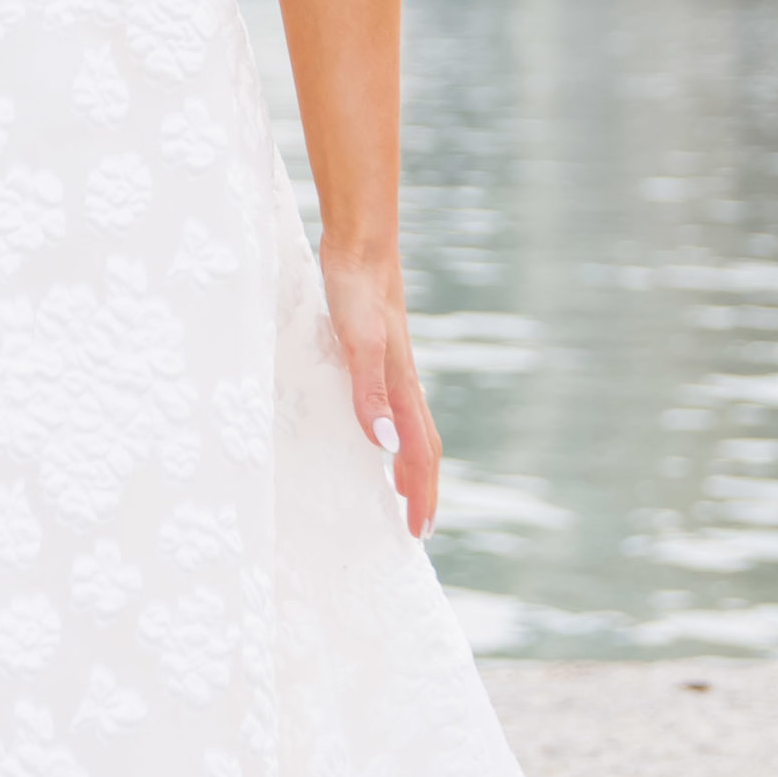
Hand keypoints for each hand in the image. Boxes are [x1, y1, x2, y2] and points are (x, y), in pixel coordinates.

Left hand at [319, 238, 438, 539]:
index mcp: (401, 387)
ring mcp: (392, 366)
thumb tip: (385, 444)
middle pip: (422, 445)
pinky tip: (376, 430)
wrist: (359, 243)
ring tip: (402, 491)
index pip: (418, 452)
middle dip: (422, 488)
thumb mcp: (357, 341)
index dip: (420, 493)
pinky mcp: (377, 351)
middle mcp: (402, 381)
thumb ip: (368, 390)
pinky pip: (393, 405)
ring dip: (411, 463)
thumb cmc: (355, 290)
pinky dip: (393, 432)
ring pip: (410, 426)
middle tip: (416, 527)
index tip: (418, 533)